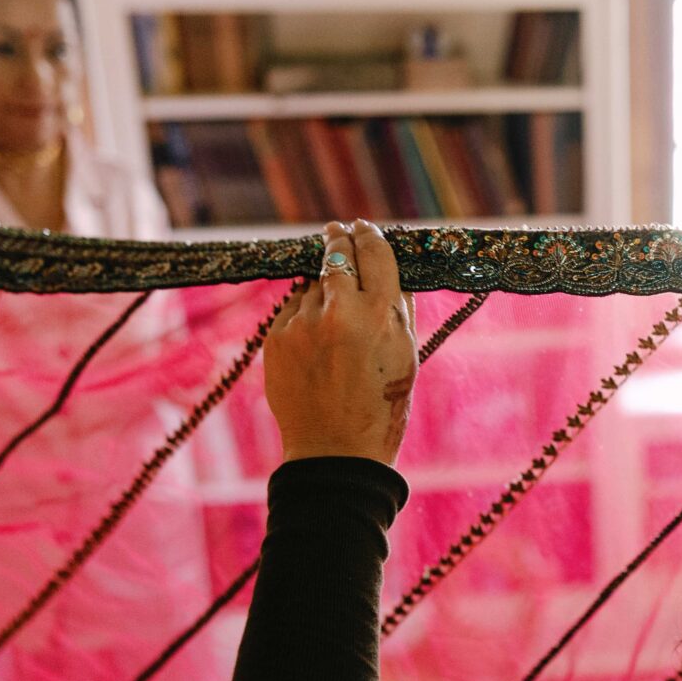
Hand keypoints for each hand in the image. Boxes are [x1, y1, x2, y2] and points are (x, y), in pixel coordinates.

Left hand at [263, 221, 417, 465]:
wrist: (335, 453)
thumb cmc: (381, 408)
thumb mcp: (406, 355)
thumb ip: (398, 308)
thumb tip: (388, 270)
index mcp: (379, 314)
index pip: (374, 252)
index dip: (369, 235)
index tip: (363, 227)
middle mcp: (338, 311)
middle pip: (336, 254)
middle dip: (338, 240)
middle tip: (337, 230)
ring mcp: (302, 324)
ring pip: (312, 285)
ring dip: (321, 288)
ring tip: (333, 318)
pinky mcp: (276, 338)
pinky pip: (292, 311)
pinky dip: (303, 315)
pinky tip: (315, 342)